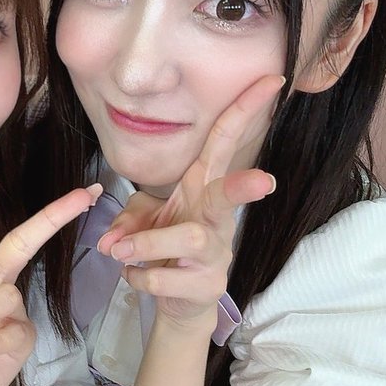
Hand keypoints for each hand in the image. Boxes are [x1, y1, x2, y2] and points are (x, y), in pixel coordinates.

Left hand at [98, 75, 283, 328]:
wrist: (181, 304)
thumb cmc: (166, 249)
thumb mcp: (143, 223)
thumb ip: (125, 222)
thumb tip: (112, 242)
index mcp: (203, 189)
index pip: (224, 143)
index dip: (246, 110)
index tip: (273, 80)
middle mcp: (214, 218)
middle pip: (228, 196)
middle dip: (242, 187)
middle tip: (264, 182)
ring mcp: (215, 254)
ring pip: (188, 238)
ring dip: (148, 242)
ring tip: (119, 251)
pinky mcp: (206, 287)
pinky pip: (163, 279)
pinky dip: (137, 278)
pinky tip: (134, 277)